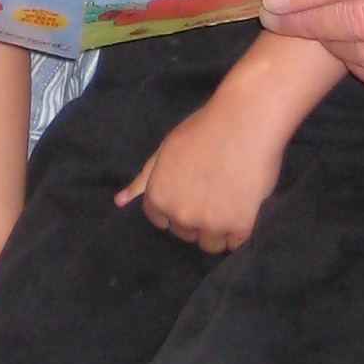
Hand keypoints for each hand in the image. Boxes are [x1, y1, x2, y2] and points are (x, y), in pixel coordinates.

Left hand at [117, 86, 288, 253]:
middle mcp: (180, 215)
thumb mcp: (164, 151)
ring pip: (210, 243)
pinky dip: (239, 231)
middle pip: (185, 233)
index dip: (177, 206)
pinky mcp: (239, 225)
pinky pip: (235, 243)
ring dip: (217, 229)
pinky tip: (244, 208)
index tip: (191, 192)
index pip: (161, 221)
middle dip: (195, 218)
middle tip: (212, 192)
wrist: (244, 120)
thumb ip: (144, 180)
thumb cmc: (203, 129)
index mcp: (158, 197)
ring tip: (228, 202)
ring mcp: (210, 223)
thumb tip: (119, 202)